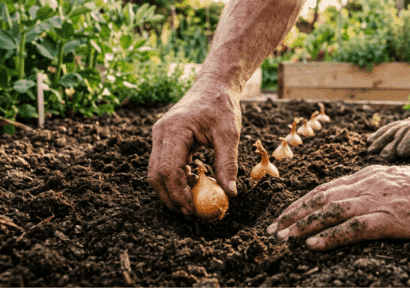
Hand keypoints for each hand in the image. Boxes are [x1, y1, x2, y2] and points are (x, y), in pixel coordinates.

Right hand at [148, 78, 240, 216]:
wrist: (214, 86)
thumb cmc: (222, 106)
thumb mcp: (229, 134)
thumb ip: (227, 164)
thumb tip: (231, 193)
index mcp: (174, 130)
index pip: (167, 170)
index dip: (178, 193)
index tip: (193, 210)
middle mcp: (161, 134)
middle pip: (156, 175)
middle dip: (171, 198)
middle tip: (190, 213)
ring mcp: (160, 137)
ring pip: (157, 172)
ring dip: (172, 190)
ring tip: (194, 200)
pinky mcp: (165, 140)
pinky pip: (164, 165)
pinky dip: (176, 178)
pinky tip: (194, 182)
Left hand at [267, 164, 409, 250]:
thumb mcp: (395, 184)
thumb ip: (371, 190)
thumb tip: (349, 203)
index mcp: (367, 176)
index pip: (325, 188)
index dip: (301, 202)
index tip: (283, 216)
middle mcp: (368, 184)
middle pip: (321, 198)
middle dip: (294, 214)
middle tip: (274, 229)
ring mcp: (379, 200)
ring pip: (332, 210)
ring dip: (305, 224)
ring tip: (286, 237)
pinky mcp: (392, 218)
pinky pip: (355, 227)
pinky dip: (332, 236)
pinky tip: (314, 244)